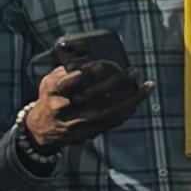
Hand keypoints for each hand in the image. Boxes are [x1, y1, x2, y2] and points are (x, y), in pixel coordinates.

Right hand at [22, 59, 150, 150]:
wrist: (42, 128)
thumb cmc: (51, 97)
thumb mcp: (50, 81)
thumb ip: (67, 70)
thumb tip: (89, 58)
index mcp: (52, 91)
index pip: (70, 81)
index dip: (86, 73)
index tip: (104, 64)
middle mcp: (62, 107)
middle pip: (92, 95)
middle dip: (116, 82)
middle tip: (133, 71)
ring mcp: (75, 122)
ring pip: (108, 112)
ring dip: (131, 99)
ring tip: (147, 86)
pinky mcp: (87, 132)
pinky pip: (112, 122)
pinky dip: (128, 110)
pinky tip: (139, 100)